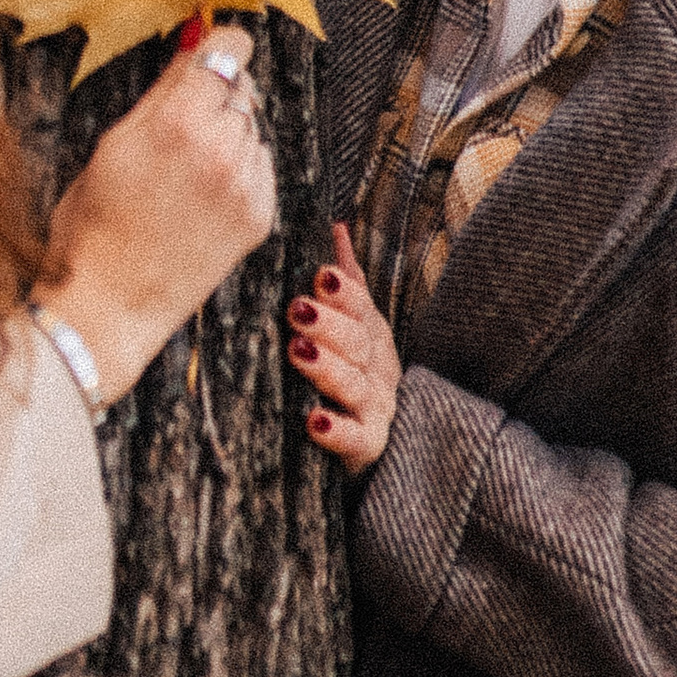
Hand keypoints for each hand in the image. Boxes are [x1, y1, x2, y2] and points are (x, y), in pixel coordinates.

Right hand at [37, 21, 277, 401]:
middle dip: (214, 98)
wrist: (110, 306)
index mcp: (177, 119)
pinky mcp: (260, 216)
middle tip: (179, 131)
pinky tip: (201, 198)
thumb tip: (193, 43)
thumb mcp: (114, 144)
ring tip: (184, 174)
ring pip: (251, 129)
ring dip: (228, 137)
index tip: (212, 52)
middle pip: (240, 89)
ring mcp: (245, 184)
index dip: (220, 46)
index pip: (229, 48)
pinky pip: (261, 168)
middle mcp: (220, 146)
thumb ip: (162, 90)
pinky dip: (239, 173)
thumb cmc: (94, 225)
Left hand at [285, 222, 400, 474]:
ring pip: (356, 386)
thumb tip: (337, 226)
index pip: (362, 308)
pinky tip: (314, 422)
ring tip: (298, 352)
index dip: (344, 293)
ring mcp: (377, 408)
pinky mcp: (369, 447)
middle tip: (298, 310)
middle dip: (330, 324)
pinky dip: (338, 432)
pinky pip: (358, 439)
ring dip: (328, 368)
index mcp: (372, 335)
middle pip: (359, 343)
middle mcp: (378, 368)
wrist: (378, 450)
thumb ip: (347, 283)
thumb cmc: (354, 378)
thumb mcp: (354, 328)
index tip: (320, 276)